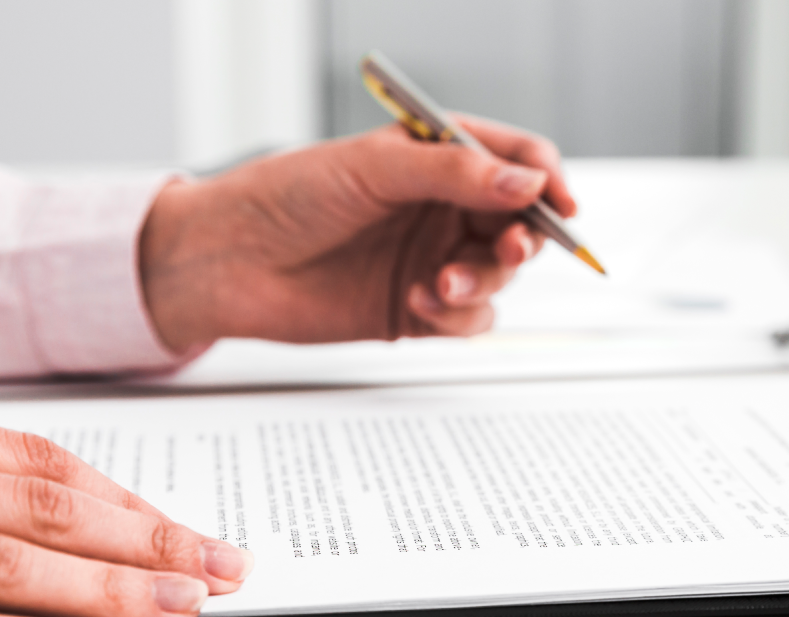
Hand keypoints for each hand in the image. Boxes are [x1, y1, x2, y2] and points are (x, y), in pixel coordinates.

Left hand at [138, 114, 576, 351]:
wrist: (229, 261)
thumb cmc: (286, 195)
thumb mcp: (374, 167)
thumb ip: (454, 173)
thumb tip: (524, 182)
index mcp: (437, 157)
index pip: (516, 160)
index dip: (546, 180)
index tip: (559, 203)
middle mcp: (442, 206)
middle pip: (520, 222)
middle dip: (523, 237)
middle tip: (508, 248)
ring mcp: (433, 257)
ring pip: (500, 274)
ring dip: (483, 280)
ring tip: (439, 283)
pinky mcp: (419, 309)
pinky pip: (471, 317)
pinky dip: (459, 315)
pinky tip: (420, 302)